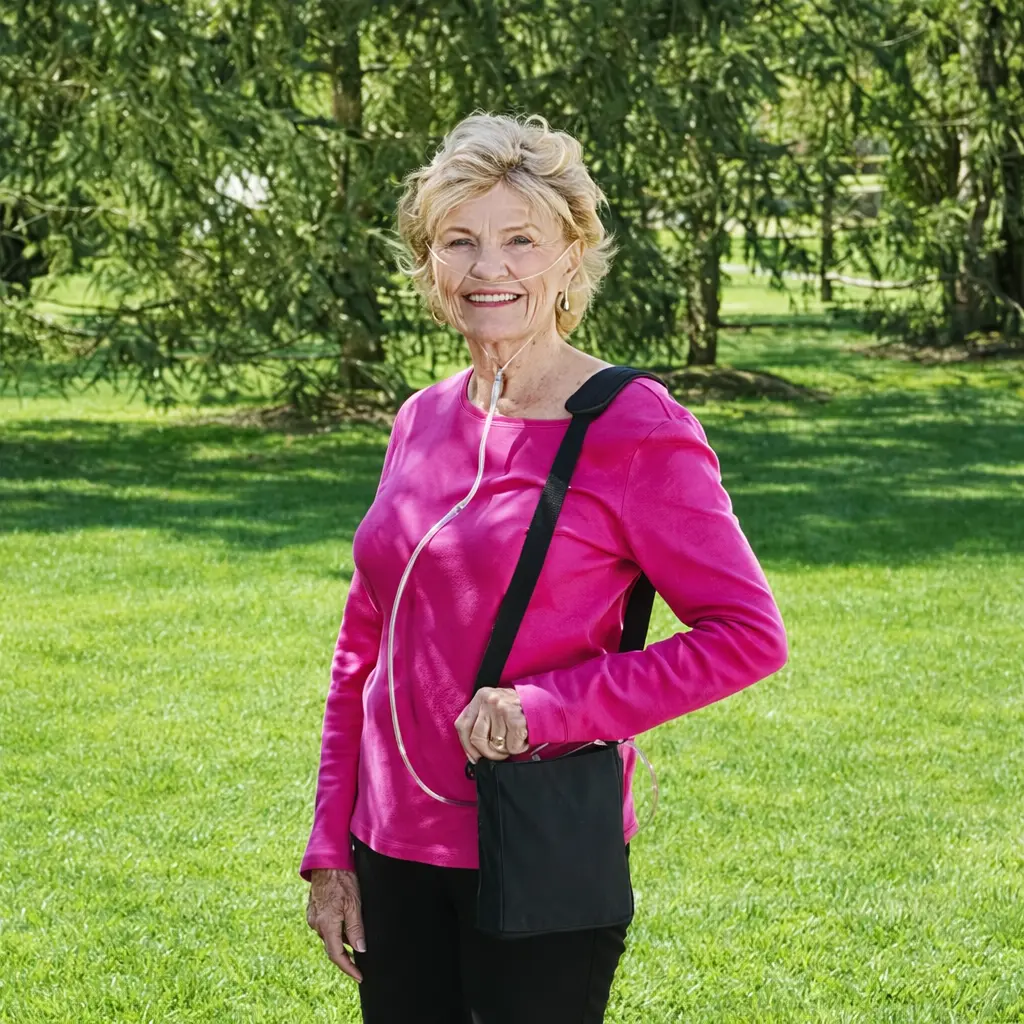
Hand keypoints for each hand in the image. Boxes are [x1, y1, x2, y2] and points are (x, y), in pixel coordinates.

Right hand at [306, 868, 364, 982]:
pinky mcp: (312, 910)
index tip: (359, 976)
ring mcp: (312, 917)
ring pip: (329, 936)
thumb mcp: (354, 904)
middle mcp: (316, 924)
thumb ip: (356, 928)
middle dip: (346, 954)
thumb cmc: (342, 879)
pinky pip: (325, 926)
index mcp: (326, 925)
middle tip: (360, 960)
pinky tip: (345, 921)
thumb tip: (360, 950)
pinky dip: (335, 929)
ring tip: (356, 936)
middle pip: (332, 946)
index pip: (337, 955)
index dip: (348, 968)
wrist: (327, 862)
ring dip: (341, 939)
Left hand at [454, 686, 528, 762]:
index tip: (475, 756)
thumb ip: (480, 724)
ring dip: (506, 749)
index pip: (462, 726)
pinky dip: (518, 748)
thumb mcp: (493, 708)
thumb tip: (472, 756)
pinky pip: (511, 747)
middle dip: (488, 752)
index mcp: (481, 696)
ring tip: (513, 738)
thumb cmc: (517, 711)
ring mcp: (502, 708)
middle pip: (476, 739)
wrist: (544, 704)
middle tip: (500, 752)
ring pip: (495, 746)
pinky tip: (522, 738)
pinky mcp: (516, 719)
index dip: (467, 746)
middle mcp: (489, 700)